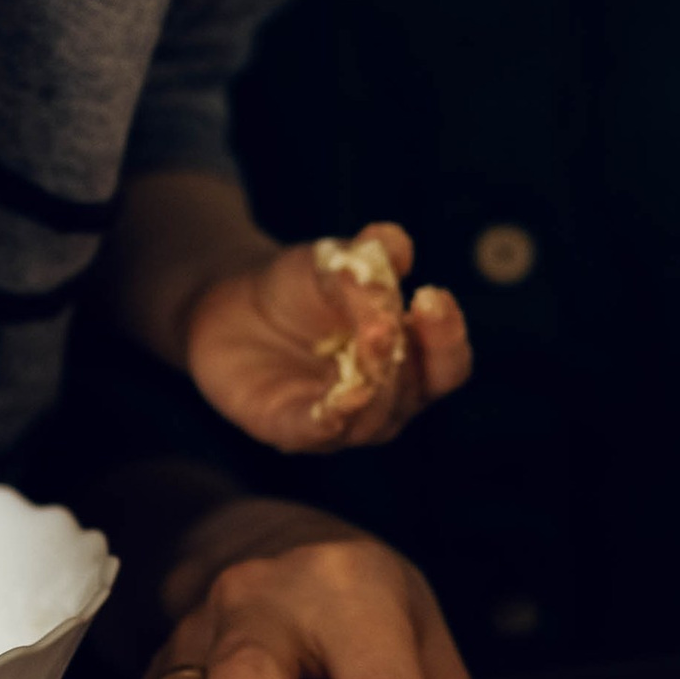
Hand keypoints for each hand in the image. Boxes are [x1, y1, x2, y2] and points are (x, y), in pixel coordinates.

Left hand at [184, 222, 469, 453]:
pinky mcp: (293, 430)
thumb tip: (396, 245)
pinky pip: (317, 433)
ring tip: (362, 353)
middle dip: (403, 357)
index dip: (446, 335)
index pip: (447, 361)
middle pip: (415, 391)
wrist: (232, 308)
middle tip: (385, 324)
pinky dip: (328, 422)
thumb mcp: (333, 261)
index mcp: (411, 359)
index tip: (431, 296)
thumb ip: (368, 256)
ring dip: (371, 389)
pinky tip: (333, 405)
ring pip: (372, 418)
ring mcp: (343, 421)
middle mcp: (387, 399)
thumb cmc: (301, 288)